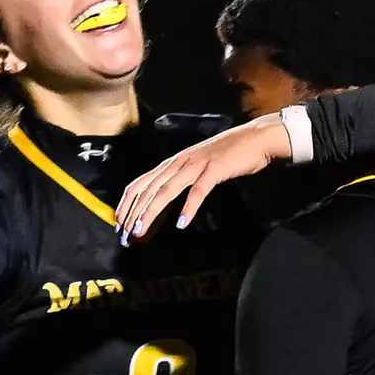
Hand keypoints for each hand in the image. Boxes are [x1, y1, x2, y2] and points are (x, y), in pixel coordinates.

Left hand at [115, 113, 292, 242]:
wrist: (255, 138)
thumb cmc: (226, 155)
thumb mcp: (195, 166)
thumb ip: (178, 179)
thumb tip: (161, 198)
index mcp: (171, 163)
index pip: (140, 183)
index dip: (126, 204)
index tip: (119, 225)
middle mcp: (178, 162)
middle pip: (148, 189)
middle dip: (133, 213)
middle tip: (125, 236)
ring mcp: (196, 164)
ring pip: (166, 190)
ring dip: (151, 211)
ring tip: (140, 230)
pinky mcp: (215, 169)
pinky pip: (198, 190)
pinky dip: (189, 207)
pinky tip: (182, 223)